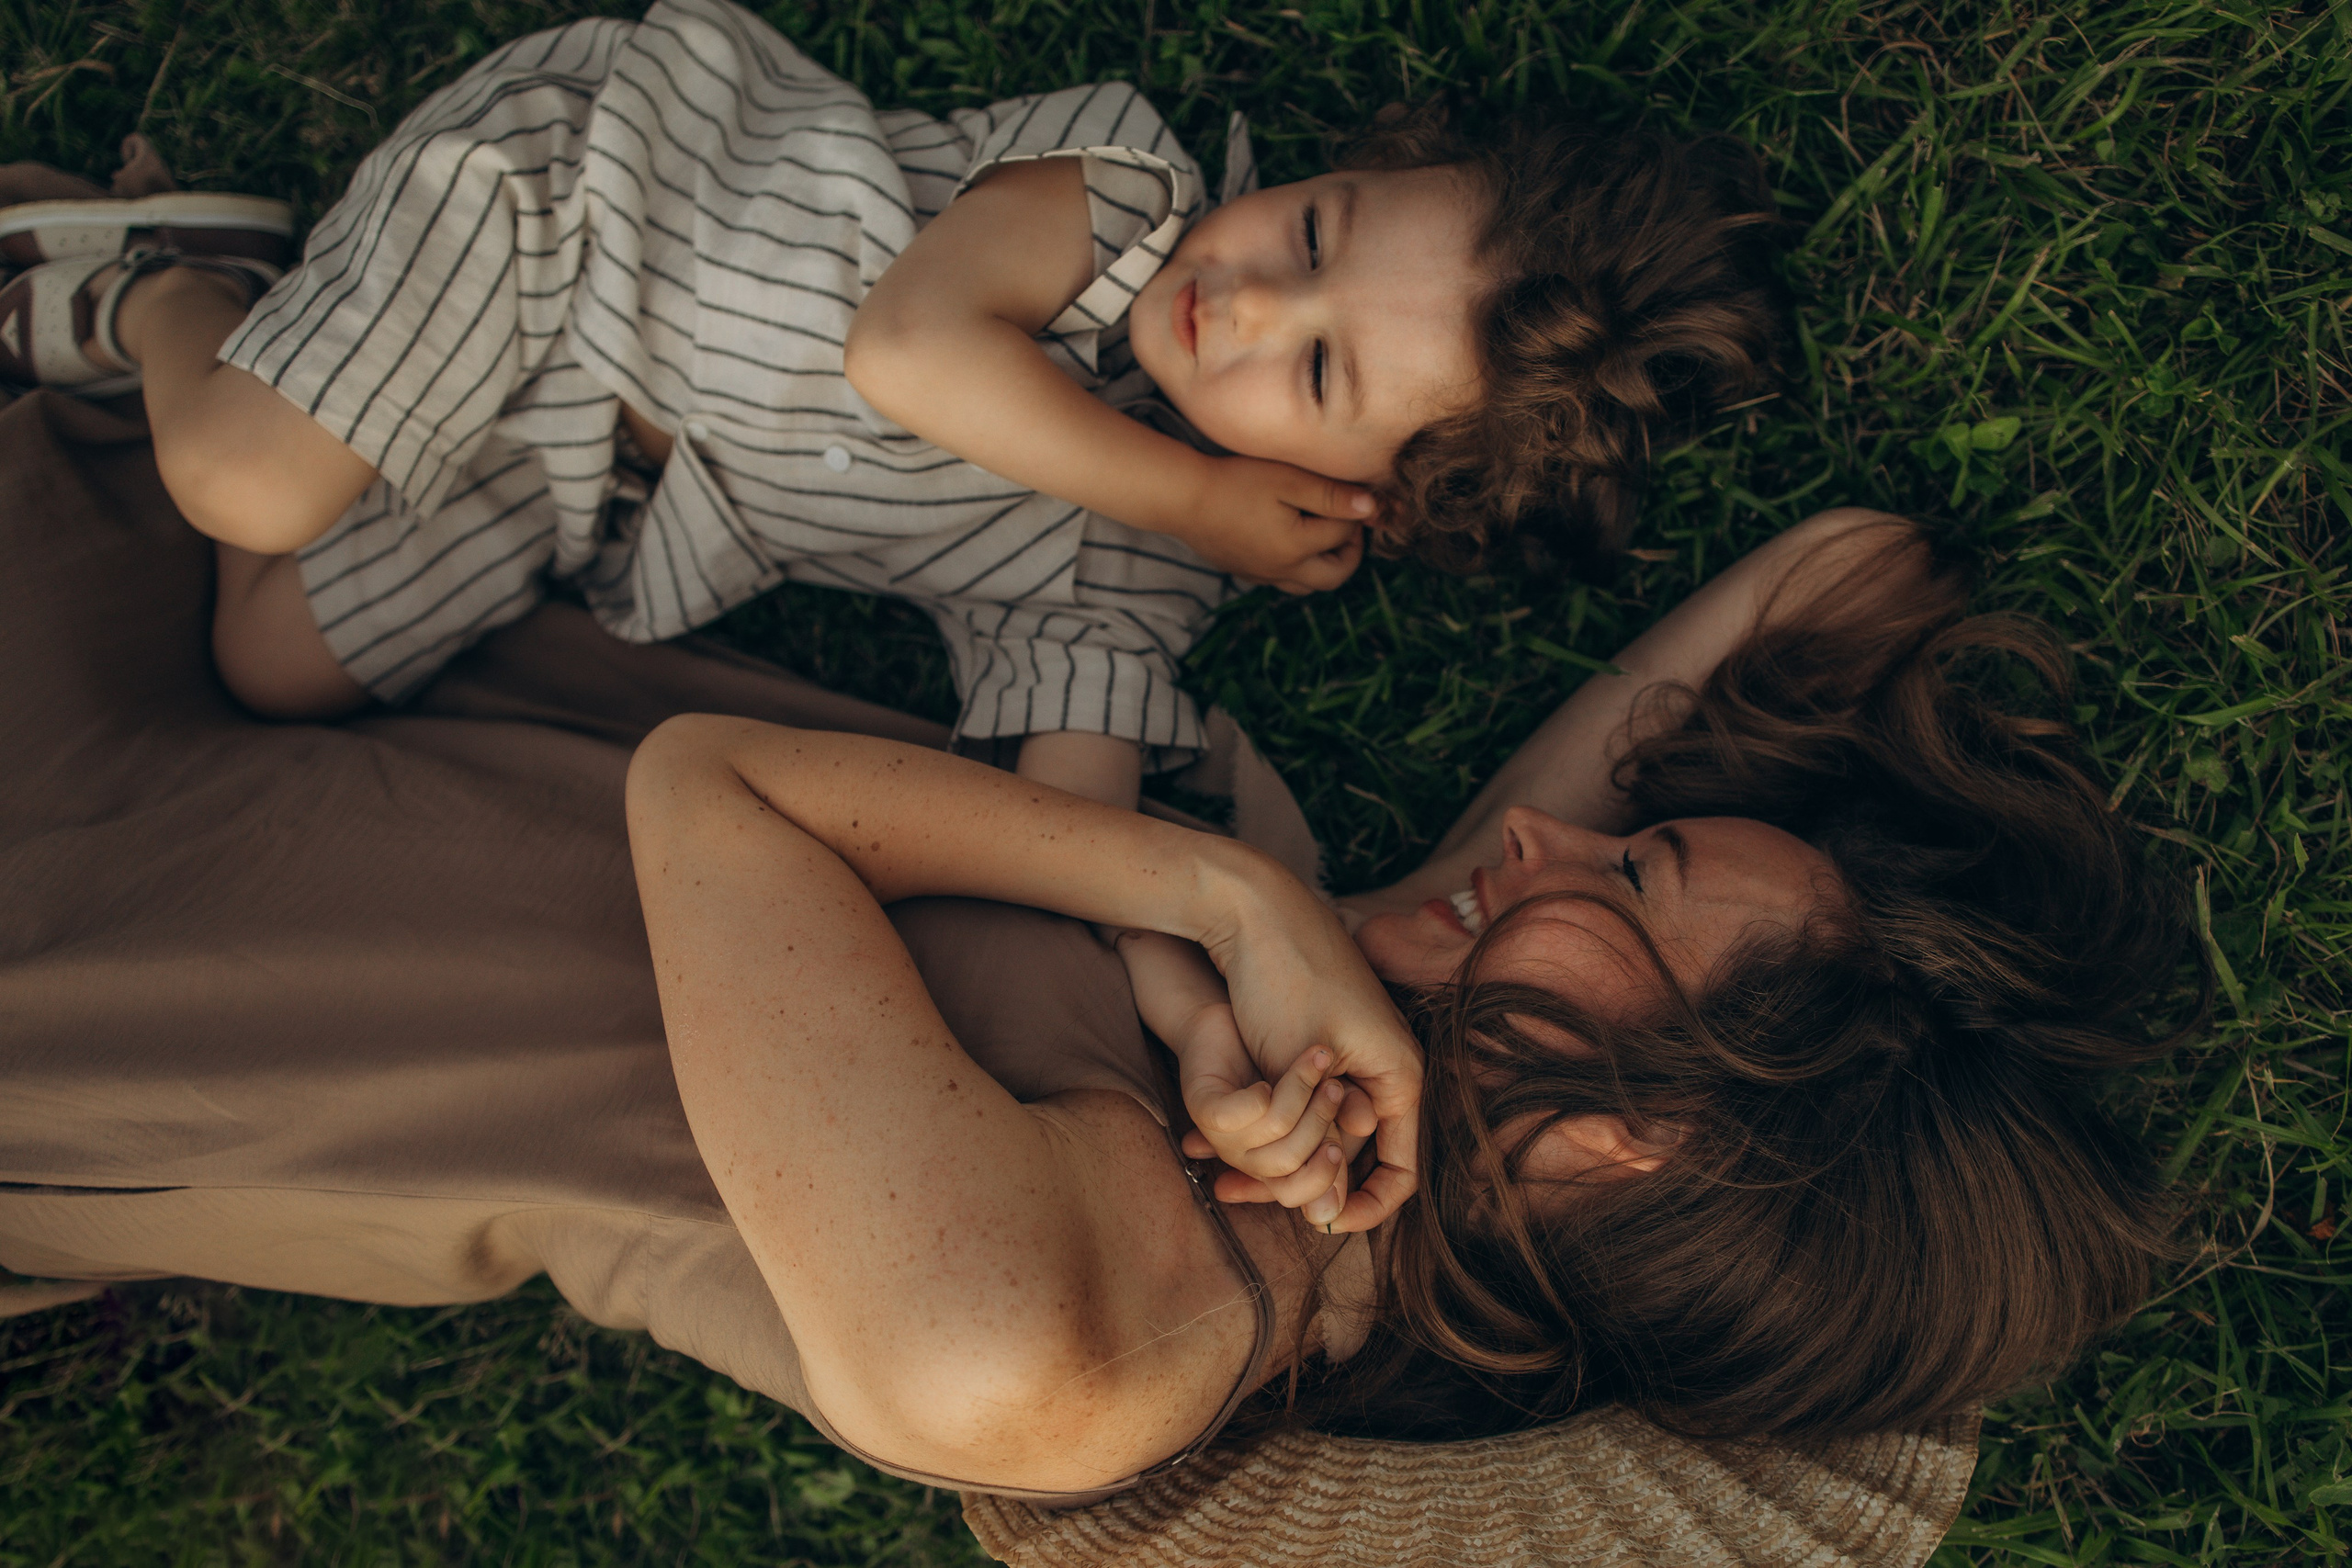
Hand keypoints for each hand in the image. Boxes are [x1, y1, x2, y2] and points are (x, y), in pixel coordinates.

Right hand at [1177, 455, 1374, 594]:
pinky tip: (1291, 542)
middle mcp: (1283, 570)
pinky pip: (1281, 582)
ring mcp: (1262, 575)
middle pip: (1334, 576)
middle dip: (1351, 553)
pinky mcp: (1244, 572)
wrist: (1183, 499)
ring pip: (1307, 586)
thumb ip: (1332, 495)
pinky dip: (1297, 569)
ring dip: (1325, 566)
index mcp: (1297, 547)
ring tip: (1324, 536)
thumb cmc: (1236, 481)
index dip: (1354, 512)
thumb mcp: (1288, 479)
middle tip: (1350, 526)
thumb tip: (1371, 509)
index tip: (1353, 493)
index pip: (1343, 534)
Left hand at [1194, 860, 1423, 1232]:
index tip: (1315, 1223)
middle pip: (1356, 1154)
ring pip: (1323, 1129)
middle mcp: (1387, 1068)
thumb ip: (1319, 1138)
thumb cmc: (1283, 979)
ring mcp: (1357, 1054)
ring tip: (1217, 1167)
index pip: (1401, 1172)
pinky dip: (1271, 1120)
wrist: (1255, 907)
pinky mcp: (1324, 1043)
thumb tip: (1325, 1211)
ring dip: (1277, 1152)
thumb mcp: (1295, 1069)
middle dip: (1301, 1181)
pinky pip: (1307, 1101)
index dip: (1364, 1209)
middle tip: (1239, 1192)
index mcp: (1400, 1075)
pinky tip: (1217, 1134)